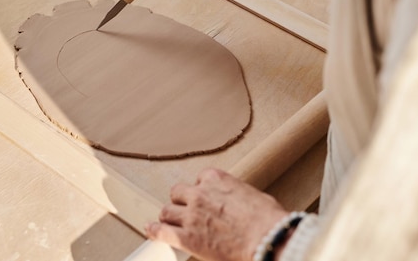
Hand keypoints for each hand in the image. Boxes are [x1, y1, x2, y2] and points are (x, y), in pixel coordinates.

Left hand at [145, 168, 288, 260]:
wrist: (266, 238)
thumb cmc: (267, 219)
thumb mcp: (252, 195)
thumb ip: (235, 194)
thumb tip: (237, 202)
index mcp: (216, 179)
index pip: (199, 179)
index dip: (200, 190)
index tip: (203, 197)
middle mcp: (200, 193)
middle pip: (177, 193)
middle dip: (181, 202)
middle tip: (185, 211)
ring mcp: (191, 215)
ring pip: (167, 211)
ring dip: (169, 217)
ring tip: (171, 223)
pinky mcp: (186, 237)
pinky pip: (161, 231)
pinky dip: (154, 230)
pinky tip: (150, 229)